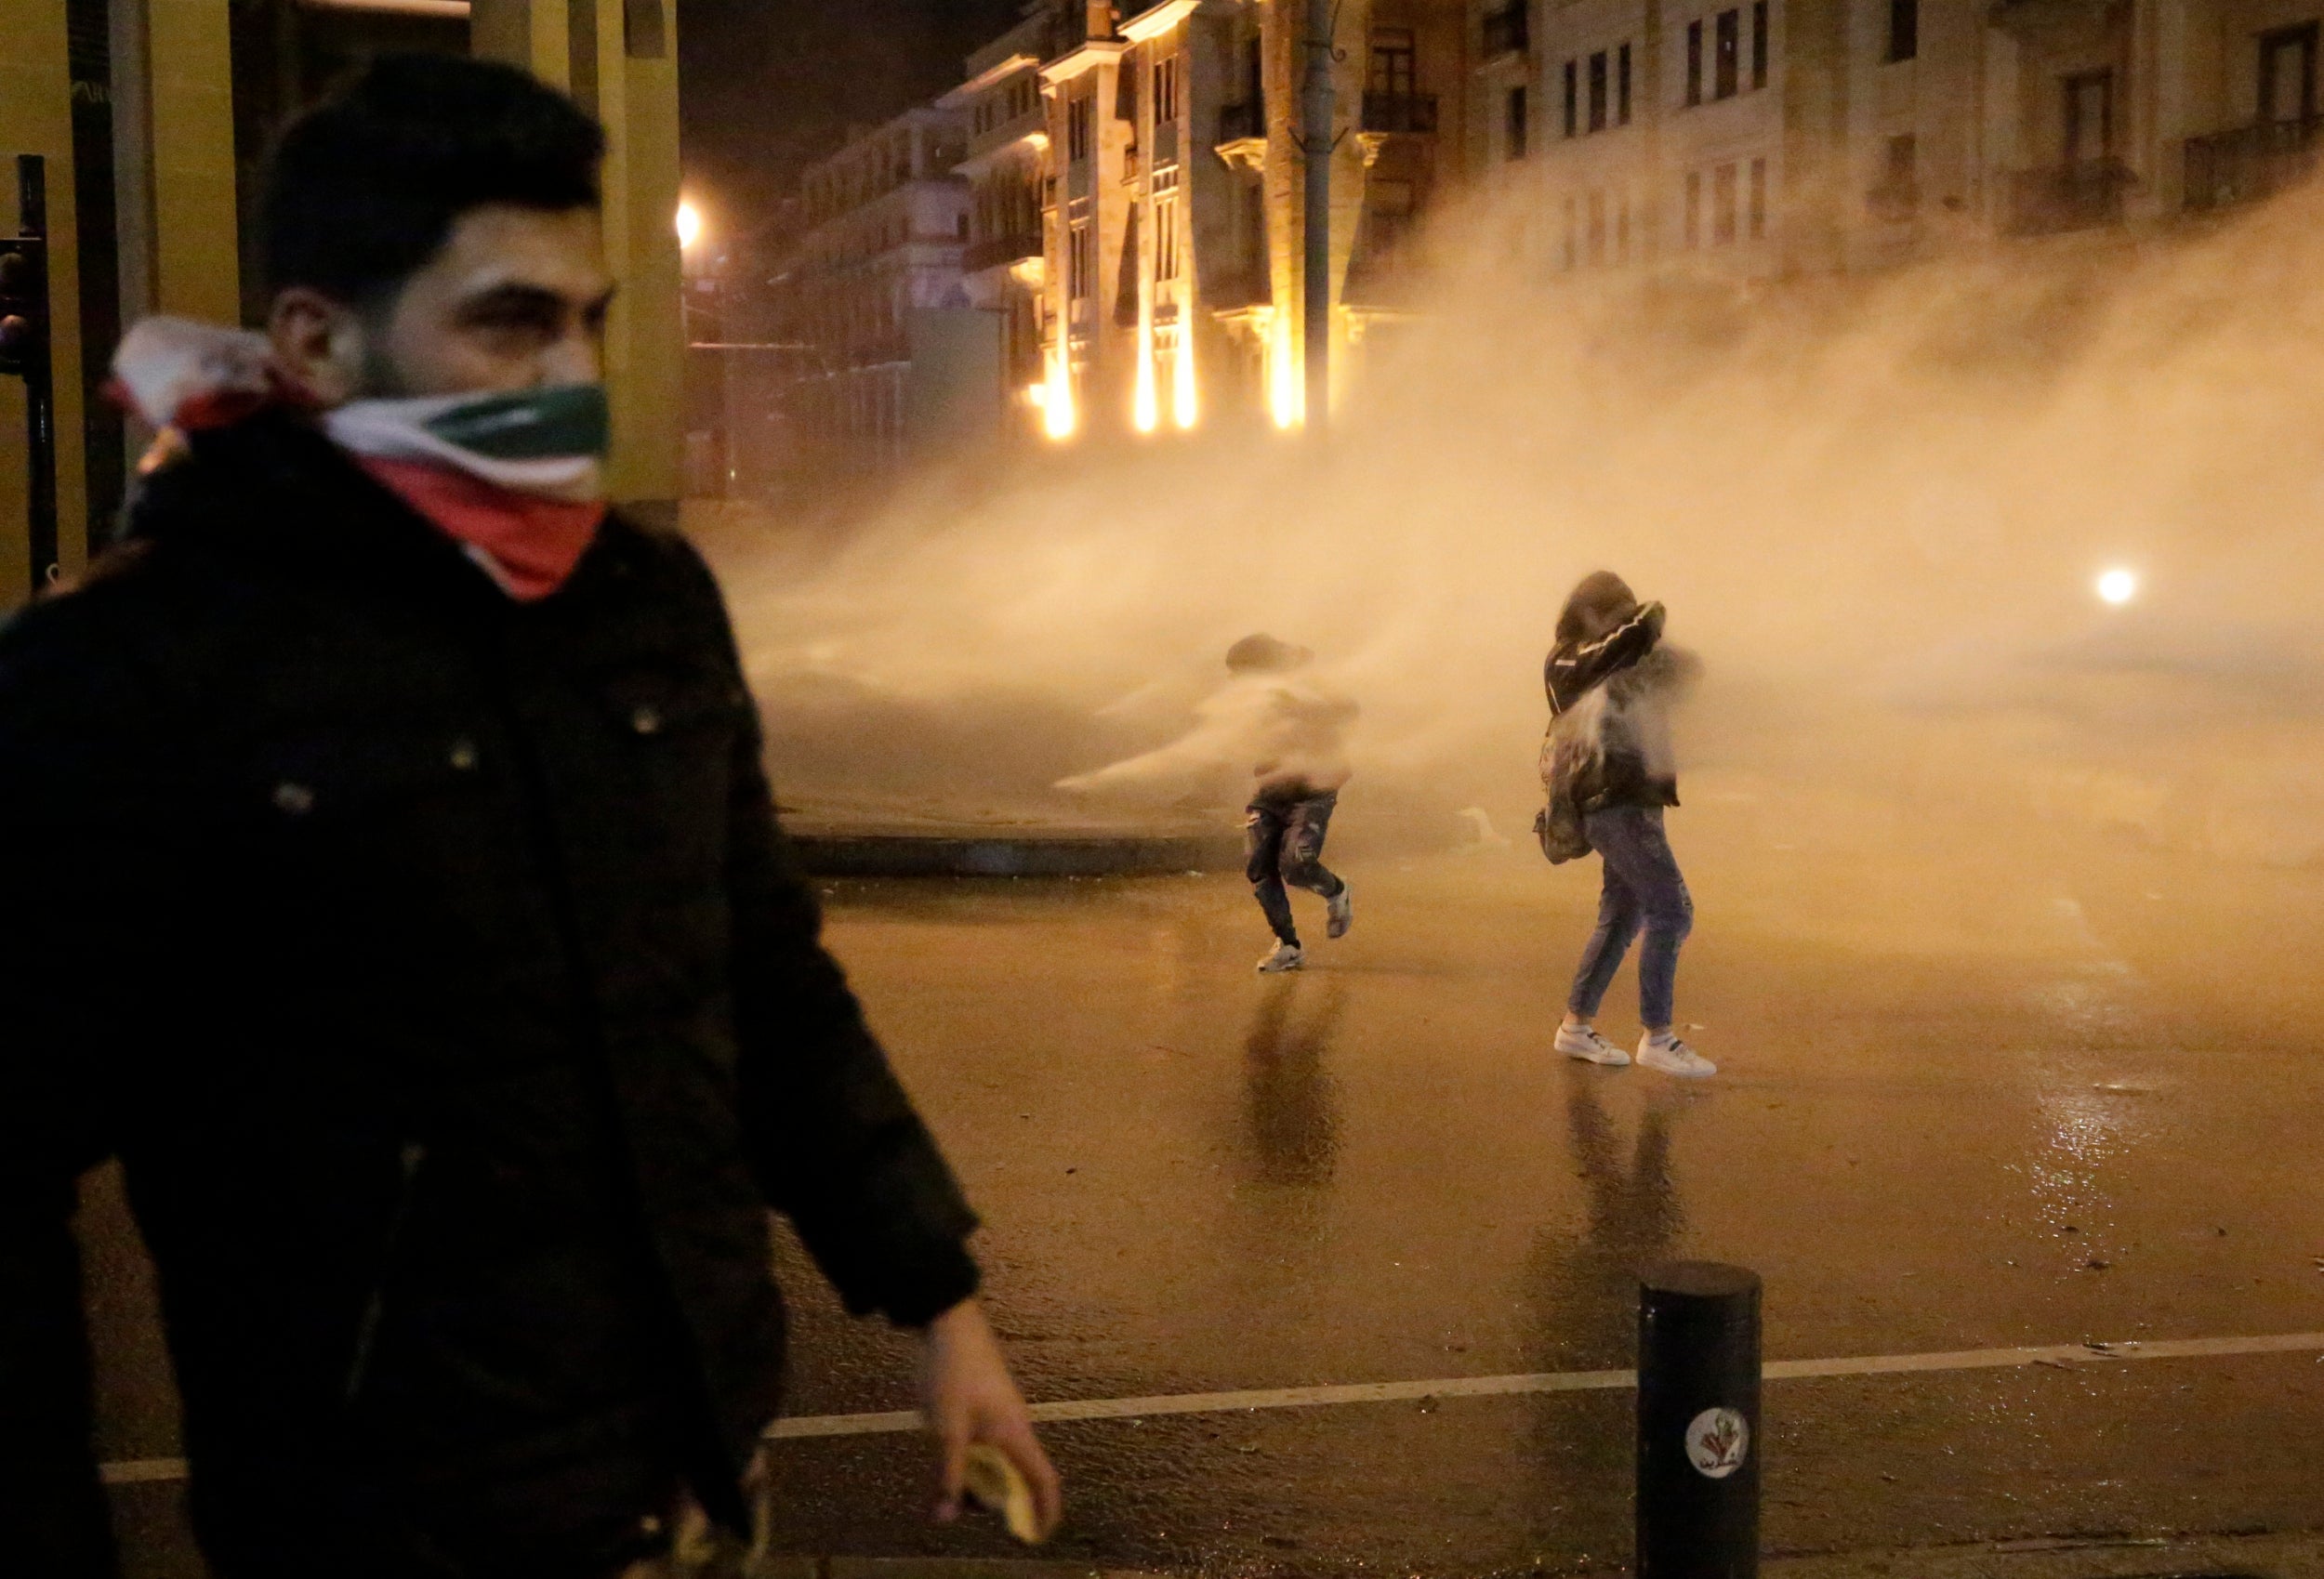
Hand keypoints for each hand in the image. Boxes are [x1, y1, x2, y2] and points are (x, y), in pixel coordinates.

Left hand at [919, 1299, 1062, 1539]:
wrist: (949, 1322)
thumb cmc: (953, 1374)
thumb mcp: (947, 1430)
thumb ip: (947, 1474)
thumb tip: (945, 1518)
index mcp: (1016, 1435)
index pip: (1044, 1481)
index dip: (1047, 1511)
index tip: (1039, 1536)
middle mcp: (1015, 1427)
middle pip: (1018, 1476)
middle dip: (999, 1501)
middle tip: (967, 1512)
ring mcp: (1001, 1415)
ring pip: (999, 1460)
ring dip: (980, 1480)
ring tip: (947, 1490)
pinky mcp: (986, 1406)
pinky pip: (987, 1445)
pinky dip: (972, 1462)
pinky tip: (946, 1461)